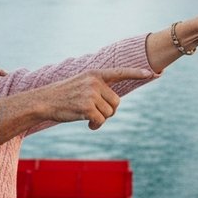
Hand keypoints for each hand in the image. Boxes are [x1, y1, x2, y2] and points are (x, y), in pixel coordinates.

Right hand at [40, 67, 156, 129]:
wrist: (44, 101)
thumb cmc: (64, 96)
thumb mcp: (82, 84)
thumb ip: (98, 88)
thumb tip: (114, 105)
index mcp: (95, 74)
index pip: (121, 72)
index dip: (137, 73)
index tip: (153, 74)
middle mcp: (95, 81)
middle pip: (116, 102)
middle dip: (108, 111)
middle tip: (95, 113)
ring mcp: (91, 93)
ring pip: (109, 113)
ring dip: (101, 119)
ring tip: (88, 117)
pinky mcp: (87, 107)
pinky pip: (101, 121)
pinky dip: (96, 125)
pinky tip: (88, 125)